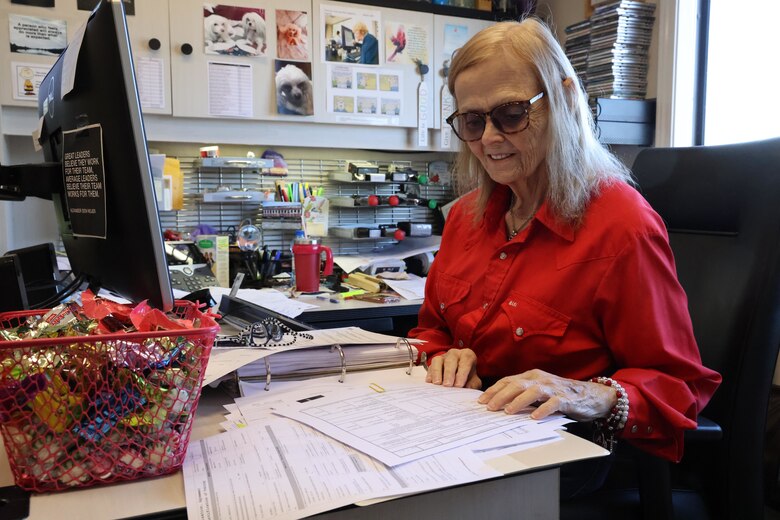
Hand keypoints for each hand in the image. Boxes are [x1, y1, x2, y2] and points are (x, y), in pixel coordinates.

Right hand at [425, 348, 481, 388]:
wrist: (460, 376)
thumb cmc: (468, 377)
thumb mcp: (474, 381)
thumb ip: (473, 384)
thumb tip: (468, 388)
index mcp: (467, 355)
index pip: (465, 362)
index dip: (462, 373)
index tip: (459, 385)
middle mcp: (454, 354)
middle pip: (450, 360)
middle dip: (449, 373)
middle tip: (448, 385)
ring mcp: (442, 357)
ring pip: (437, 361)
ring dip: (437, 372)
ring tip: (437, 383)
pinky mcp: (433, 364)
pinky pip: (430, 367)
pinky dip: (430, 375)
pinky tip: (430, 382)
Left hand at [478, 369, 616, 420]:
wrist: (591, 395)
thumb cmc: (561, 394)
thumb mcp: (540, 390)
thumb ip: (524, 393)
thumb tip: (501, 404)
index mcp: (532, 375)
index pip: (509, 380)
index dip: (494, 390)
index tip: (481, 400)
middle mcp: (541, 379)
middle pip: (517, 384)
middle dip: (500, 395)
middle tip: (489, 407)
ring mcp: (553, 388)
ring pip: (532, 391)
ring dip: (518, 401)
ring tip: (507, 411)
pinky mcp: (566, 398)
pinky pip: (553, 403)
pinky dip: (542, 409)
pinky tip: (534, 417)